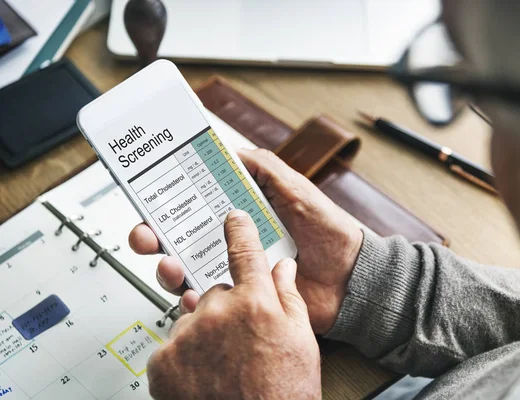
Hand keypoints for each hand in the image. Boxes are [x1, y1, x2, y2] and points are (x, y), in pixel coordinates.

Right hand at [129, 149, 362, 333]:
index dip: (166, 199)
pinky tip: (192, 294)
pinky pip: (208, 300)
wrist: (350, 278)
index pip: (192, 203)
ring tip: (171, 265)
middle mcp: (229, 241)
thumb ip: (265, 169)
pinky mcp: (241, 298)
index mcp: (239, 213)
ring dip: (167, 267)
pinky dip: (192, 299)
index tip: (148, 194)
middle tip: (145, 234)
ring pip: (184, 270)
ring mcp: (233, 270)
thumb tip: (229, 149)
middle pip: (177, 238)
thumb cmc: (328, 231)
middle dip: (152, 235)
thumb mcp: (297, 190)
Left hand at [147, 210, 320, 398]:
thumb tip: (283, 267)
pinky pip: (172, 344)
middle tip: (241, 339)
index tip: (233, 220)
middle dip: (226, 308)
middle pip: (215, 292)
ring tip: (224, 363)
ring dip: (204, 333)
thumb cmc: (283, 393)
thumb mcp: (301, 340)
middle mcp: (218, 313)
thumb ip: (289, 296)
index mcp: (255, 302)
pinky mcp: (163, 360)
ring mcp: (188, 336)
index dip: (239, 232)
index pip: (244, 252)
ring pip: (193, 319)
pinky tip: (205, 374)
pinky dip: (184, 356)